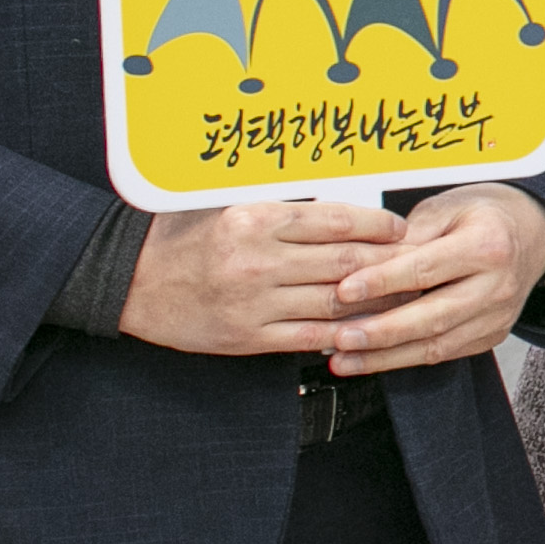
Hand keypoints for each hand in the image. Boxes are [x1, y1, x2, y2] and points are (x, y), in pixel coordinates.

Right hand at [121, 195, 401, 357]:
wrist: (128, 280)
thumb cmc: (184, 236)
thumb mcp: (229, 206)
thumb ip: (283, 209)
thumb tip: (345, 209)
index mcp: (255, 218)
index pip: (337, 220)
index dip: (378, 226)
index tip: (399, 229)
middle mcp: (258, 261)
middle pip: (347, 263)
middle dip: (390, 264)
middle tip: (416, 262)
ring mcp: (254, 303)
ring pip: (337, 303)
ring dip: (376, 301)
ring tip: (404, 295)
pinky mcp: (247, 337)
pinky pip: (311, 337)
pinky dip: (345, 333)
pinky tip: (366, 327)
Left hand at [323, 186, 544, 371]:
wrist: (531, 231)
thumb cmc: (482, 216)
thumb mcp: (444, 208)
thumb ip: (406, 238)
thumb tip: (360, 267)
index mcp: (488, 245)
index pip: (427, 269)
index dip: (382, 282)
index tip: (344, 291)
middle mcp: (498, 286)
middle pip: (434, 317)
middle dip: (382, 331)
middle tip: (340, 337)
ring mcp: (497, 316)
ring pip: (437, 345)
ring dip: (385, 356)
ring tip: (344, 358)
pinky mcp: (491, 336)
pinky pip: (444, 354)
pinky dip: (403, 359)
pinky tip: (371, 360)